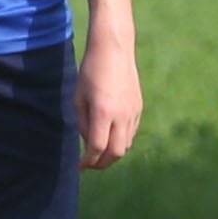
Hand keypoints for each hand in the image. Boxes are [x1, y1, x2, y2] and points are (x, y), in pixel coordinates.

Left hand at [76, 38, 142, 169]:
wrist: (114, 51)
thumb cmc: (90, 72)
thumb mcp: (79, 98)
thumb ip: (82, 122)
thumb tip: (88, 143)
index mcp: (102, 112)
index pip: (97, 147)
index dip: (88, 161)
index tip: (80, 166)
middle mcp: (121, 115)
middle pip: (116, 152)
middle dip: (102, 163)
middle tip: (91, 165)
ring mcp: (133, 112)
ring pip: (126, 145)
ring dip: (113, 154)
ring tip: (99, 154)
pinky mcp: (139, 108)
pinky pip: (131, 133)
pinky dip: (121, 142)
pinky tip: (110, 138)